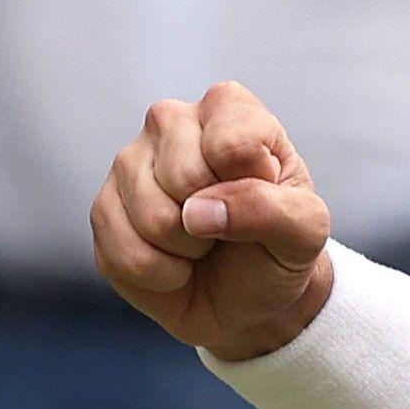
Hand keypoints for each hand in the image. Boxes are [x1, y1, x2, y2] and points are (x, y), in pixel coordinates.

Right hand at [90, 82, 336, 361]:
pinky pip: (126, 253)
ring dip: (188, 251)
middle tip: (229, 228)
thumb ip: (273, 211)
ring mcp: (129, 162)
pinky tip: (174, 263)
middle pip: (184, 177)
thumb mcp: (306, 231)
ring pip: (153, 217)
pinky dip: (161, 276)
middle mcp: (171, 121)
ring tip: (202, 244)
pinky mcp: (103, 210)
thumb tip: (197, 212)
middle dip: (217, 222)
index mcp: (229, 109)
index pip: (231, 143)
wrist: (248, 300)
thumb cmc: (279, 250)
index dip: (253, 187)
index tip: (266, 195)